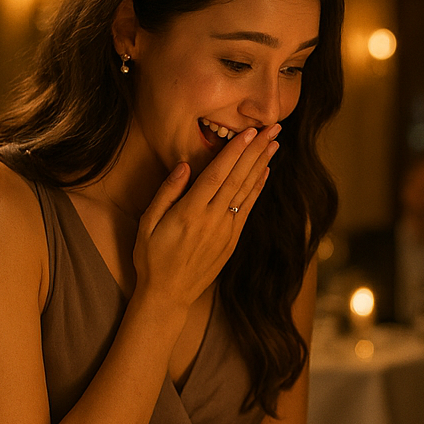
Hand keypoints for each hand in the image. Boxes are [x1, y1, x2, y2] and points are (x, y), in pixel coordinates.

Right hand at [132, 123, 278, 312]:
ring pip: (247, 191)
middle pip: (239, 178)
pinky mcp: (232, 241)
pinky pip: (247, 209)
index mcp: (190, 212)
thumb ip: (167, 192)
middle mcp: (213, 219)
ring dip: (262, 165)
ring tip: (276, 144)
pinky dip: (257, 189)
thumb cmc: (152, 257)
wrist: (168, 295)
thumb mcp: (148, 223)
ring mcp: (226, 231)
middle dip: (257, 151)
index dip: (236, 152)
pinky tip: (265, 172)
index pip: (218, 174)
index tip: (251, 132)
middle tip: (274, 128)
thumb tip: (185, 166)